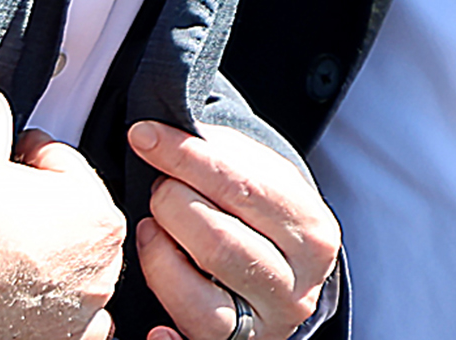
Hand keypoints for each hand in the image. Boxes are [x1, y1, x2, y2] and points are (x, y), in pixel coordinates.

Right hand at [0, 88, 123, 339]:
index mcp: (96, 214)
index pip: (67, 167)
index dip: (32, 156)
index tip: (12, 158)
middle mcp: (100, 269)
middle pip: (77, 221)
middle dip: (46, 207)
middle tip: (5, 199)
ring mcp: (82, 313)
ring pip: (80, 274)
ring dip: (57, 260)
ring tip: (11, 246)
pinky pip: (76, 325)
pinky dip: (58, 309)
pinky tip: (27, 294)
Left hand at [127, 121, 339, 339]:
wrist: (283, 268)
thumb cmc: (259, 211)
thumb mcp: (259, 173)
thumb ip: (220, 151)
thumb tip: (159, 135)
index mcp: (312, 231)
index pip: (242, 187)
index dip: (186, 157)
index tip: (144, 136)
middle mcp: (296, 287)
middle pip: (218, 243)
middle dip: (171, 203)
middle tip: (159, 187)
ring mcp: (266, 325)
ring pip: (198, 299)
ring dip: (158, 254)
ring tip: (152, 228)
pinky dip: (167, 337)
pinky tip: (153, 326)